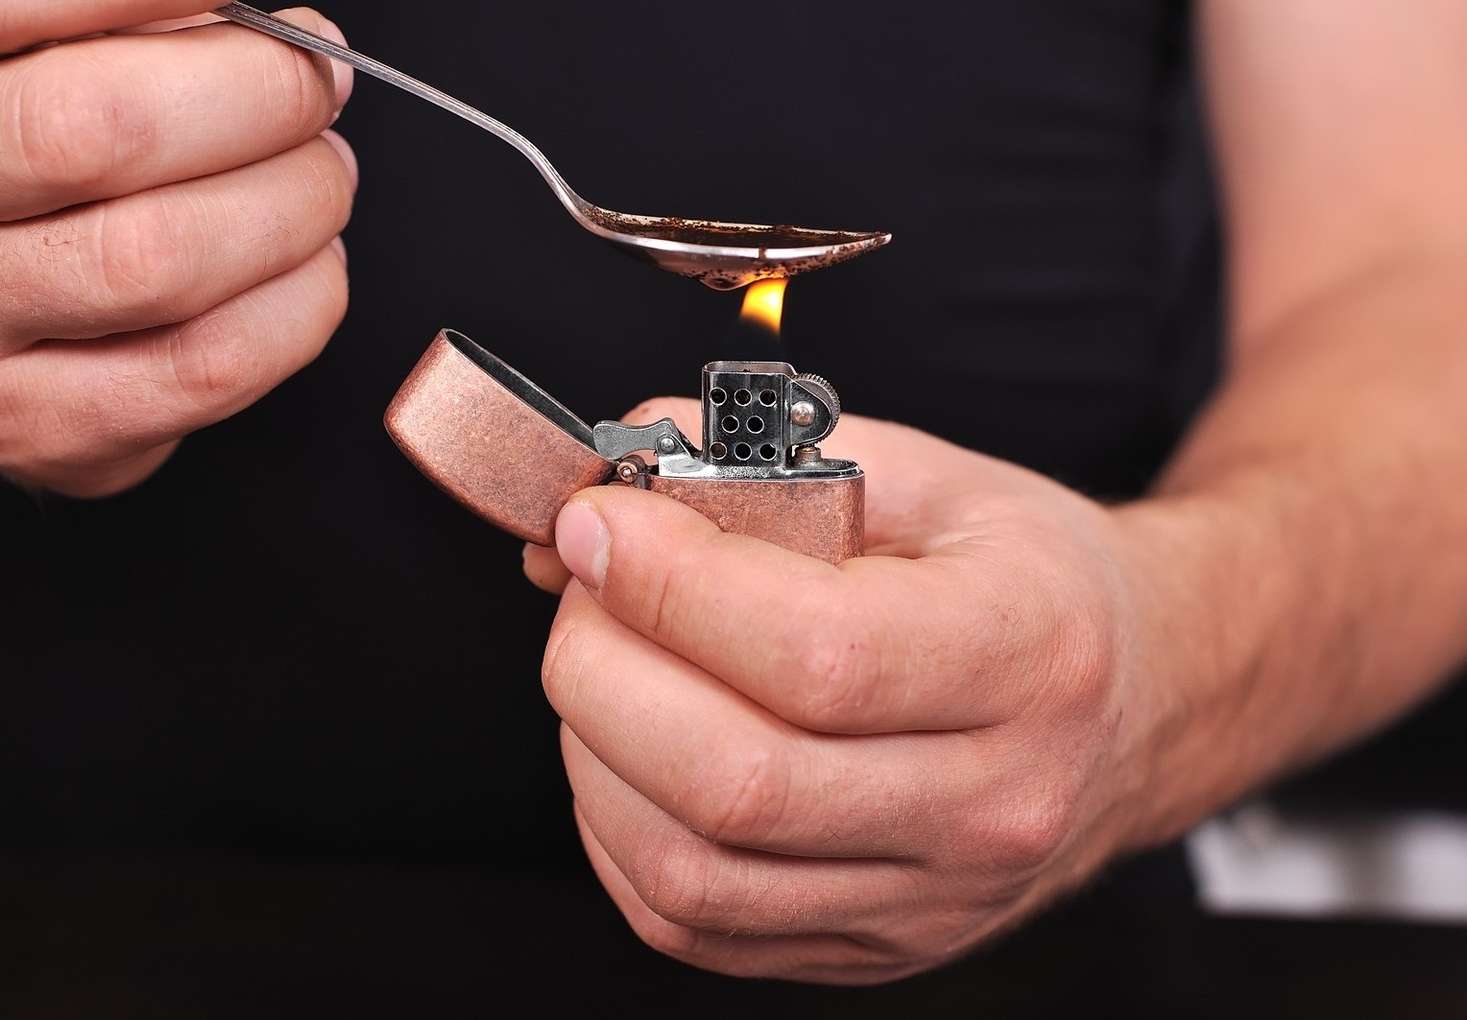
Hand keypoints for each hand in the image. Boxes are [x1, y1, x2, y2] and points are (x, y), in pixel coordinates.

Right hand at [0, 4, 355, 495]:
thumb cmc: (52, 184)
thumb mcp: (56, 75)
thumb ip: (137, 39)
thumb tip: (283, 36)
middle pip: (95, 131)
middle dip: (256, 96)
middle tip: (317, 89)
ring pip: (161, 259)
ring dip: (293, 206)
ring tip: (323, 179)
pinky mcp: (40, 425)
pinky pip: (211, 363)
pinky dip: (301, 304)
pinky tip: (311, 268)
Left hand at [527, 397, 1177, 983]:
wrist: (1143, 700)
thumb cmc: (1033, 581)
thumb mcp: (935, 477)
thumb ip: (775, 458)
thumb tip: (620, 479)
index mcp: (1028, 659)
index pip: (816, 655)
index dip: (670, 586)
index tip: (600, 522)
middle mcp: (991, 805)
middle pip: (737, 782)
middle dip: (602, 667)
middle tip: (583, 585)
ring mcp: (931, 900)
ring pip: (693, 871)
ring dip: (594, 752)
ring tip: (604, 661)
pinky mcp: (872, 947)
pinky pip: (691, 922)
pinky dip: (618, 829)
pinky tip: (630, 746)